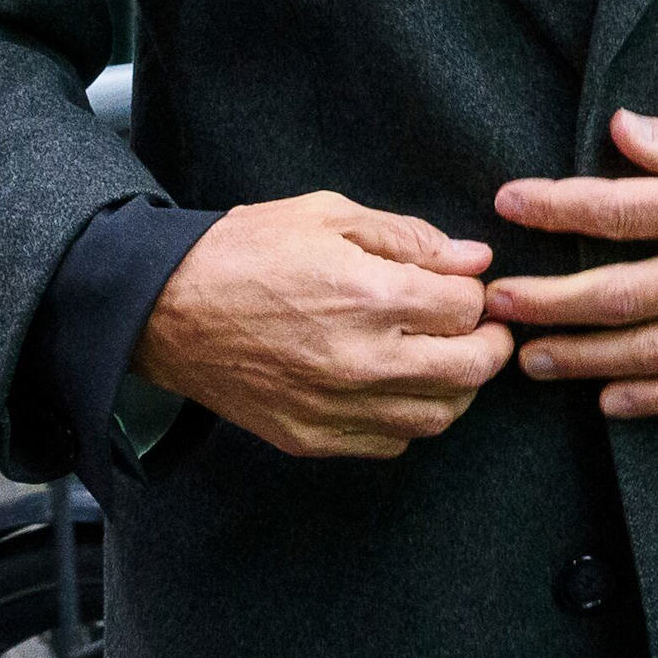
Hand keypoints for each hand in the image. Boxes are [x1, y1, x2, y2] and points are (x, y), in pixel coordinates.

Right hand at [129, 193, 514, 458]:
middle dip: (490, 345)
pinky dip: (407, 416)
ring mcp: (337, 407)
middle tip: (483, 329)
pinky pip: (391, 442)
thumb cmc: (244, 252)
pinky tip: (395, 386)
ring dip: (455, 387)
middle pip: (470, 370)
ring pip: (438, 416)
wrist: (167, 309)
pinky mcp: (313, 437)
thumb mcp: (327, 215)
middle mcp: (362, 360)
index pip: (467, 308)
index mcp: (369, 295)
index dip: (475, 293)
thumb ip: (408, 238)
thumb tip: (473, 260)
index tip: (466, 286)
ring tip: (442, 357)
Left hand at [487, 103, 657, 418]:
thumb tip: (619, 134)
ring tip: (532, 359)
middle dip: (547, 303)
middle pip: (618, 294)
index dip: (556, 207)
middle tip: (495, 306)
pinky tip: (612, 403)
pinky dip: (657, 403)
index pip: (618, 209)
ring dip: (584, 359)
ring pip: (653, 352)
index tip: (509, 203)